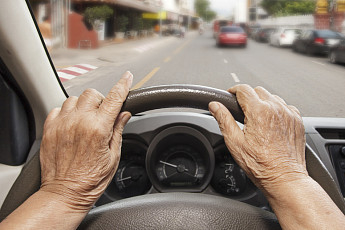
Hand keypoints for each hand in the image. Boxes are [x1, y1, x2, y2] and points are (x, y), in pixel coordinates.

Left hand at [39, 71, 132, 210]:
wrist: (65, 194)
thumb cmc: (90, 180)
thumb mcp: (113, 157)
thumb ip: (118, 131)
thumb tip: (124, 114)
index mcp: (98, 129)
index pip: (114, 99)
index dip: (123, 85)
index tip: (127, 77)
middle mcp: (79, 122)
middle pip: (92, 94)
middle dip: (100, 100)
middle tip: (102, 115)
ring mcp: (62, 124)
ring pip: (74, 99)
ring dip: (82, 106)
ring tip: (85, 121)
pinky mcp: (50, 129)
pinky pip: (58, 109)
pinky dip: (66, 112)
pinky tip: (71, 125)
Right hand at [209, 85, 307, 194]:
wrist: (284, 178)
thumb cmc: (261, 165)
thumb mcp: (235, 142)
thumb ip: (223, 119)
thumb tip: (215, 106)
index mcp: (259, 111)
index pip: (243, 89)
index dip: (233, 90)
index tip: (230, 95)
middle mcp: (276, 109)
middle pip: (258, 90)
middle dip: (247, 97)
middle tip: (241, 111)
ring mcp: (289, 114)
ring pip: (272, 97)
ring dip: (262, 103)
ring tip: (256, 119)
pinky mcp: (297, 121)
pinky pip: (285, 106)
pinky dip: (276, 110)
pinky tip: (270, 123)